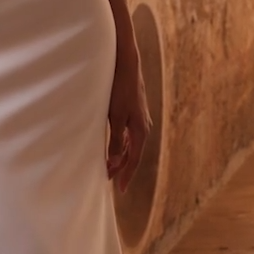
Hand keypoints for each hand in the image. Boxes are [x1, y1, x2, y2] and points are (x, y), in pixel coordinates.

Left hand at [106, 50, 150, 190]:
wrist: (125, 63)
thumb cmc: (119, 88)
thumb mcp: (114, 116)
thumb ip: (115, 139)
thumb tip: (115, 163)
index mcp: (140, 130)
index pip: (133, 159)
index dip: (126, 175)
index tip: (120, 190)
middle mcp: (143, 126)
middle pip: (133, 153)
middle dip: (122, 168)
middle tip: (110, 181)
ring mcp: (140, 118)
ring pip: (131, 144)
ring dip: (121, 156)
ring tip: (109, 167)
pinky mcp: (134, 111)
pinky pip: (129, 134)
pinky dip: (122, 144)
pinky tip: (115, 145)